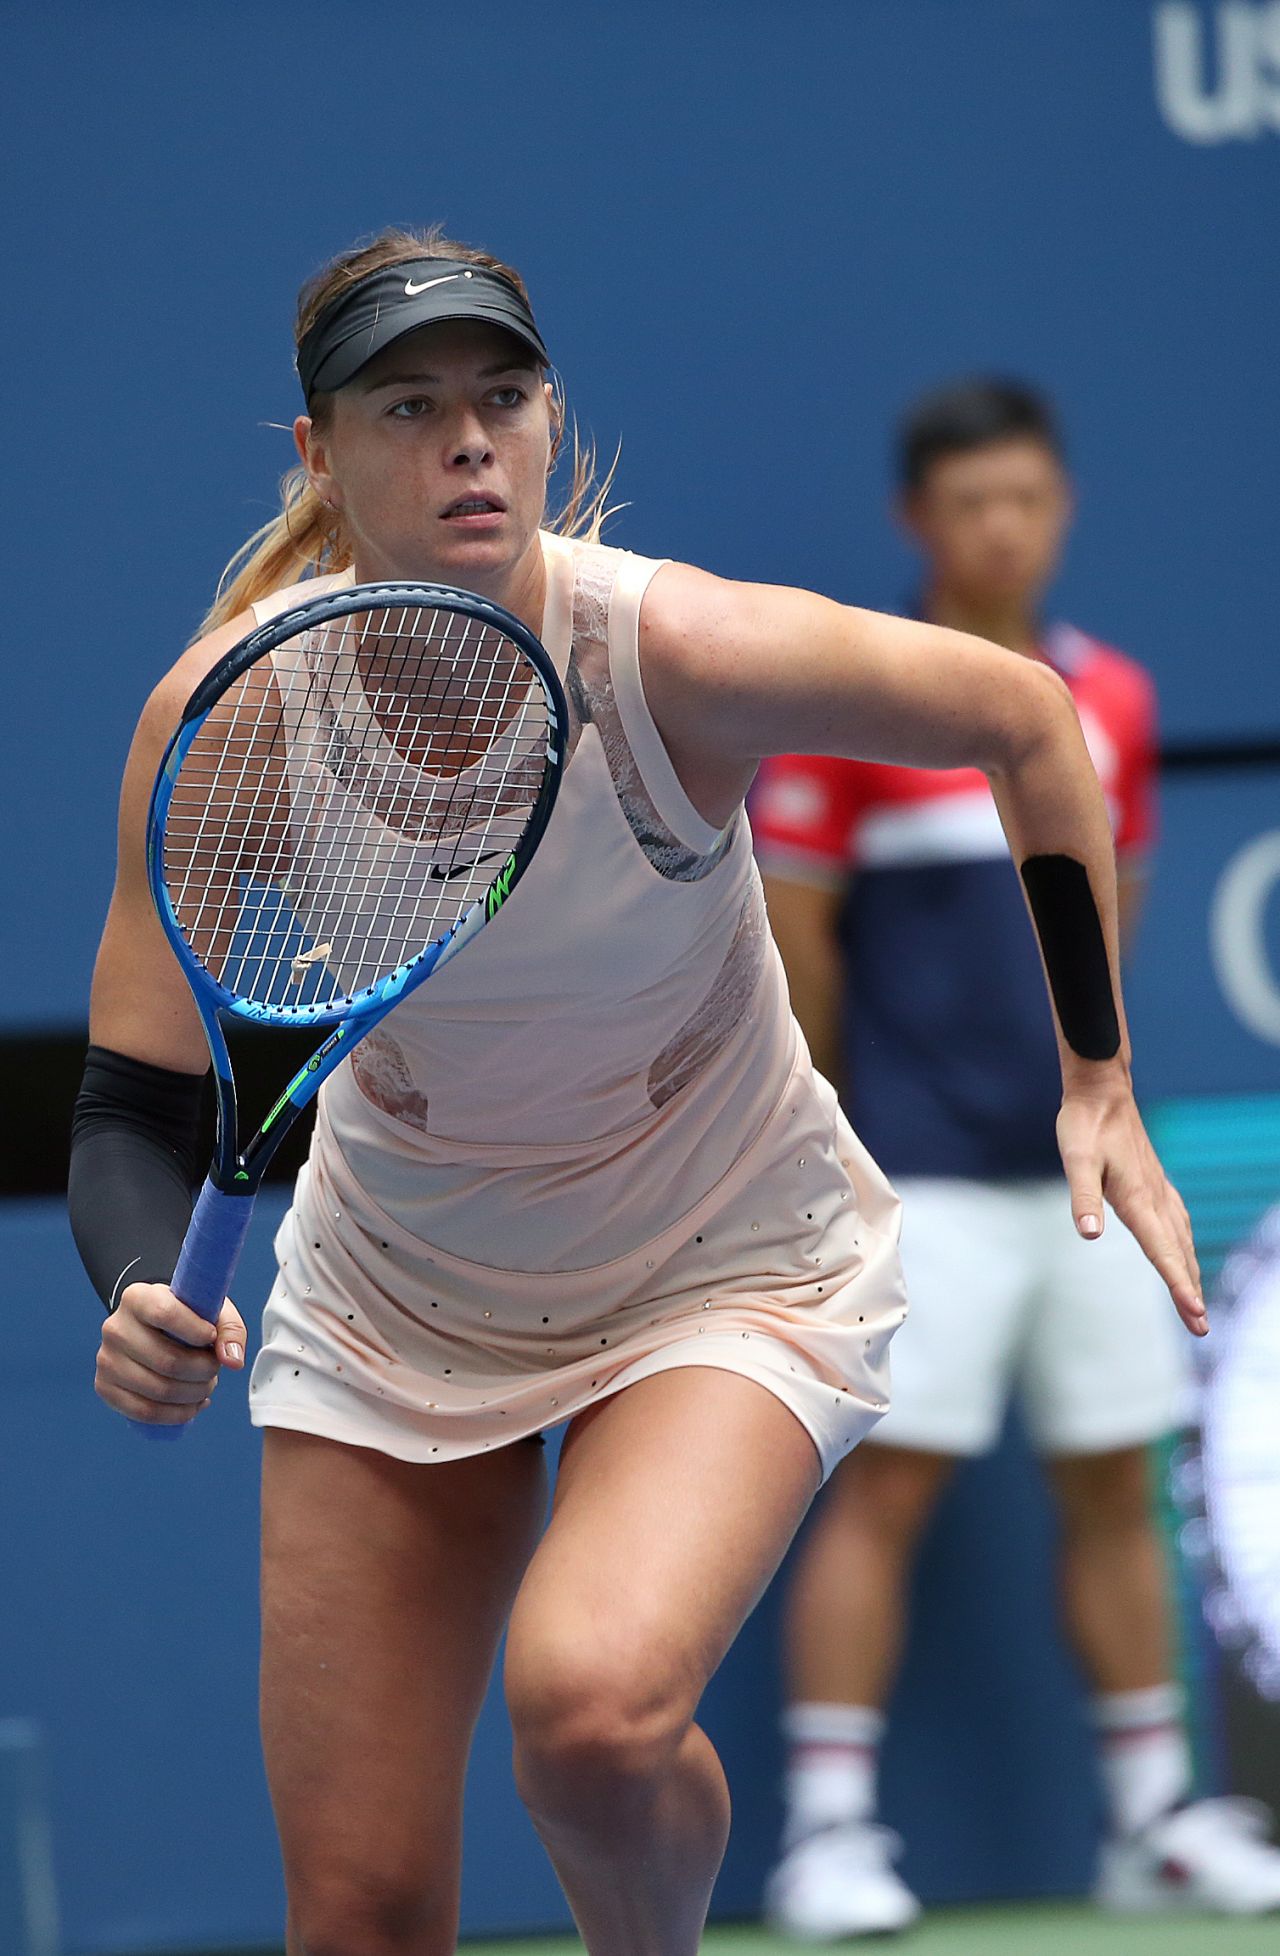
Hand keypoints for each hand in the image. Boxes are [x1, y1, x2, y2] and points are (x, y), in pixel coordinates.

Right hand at [95, 1282, 247, 1424]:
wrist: (150, 1326)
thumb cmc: (182, 1316)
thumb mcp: (209, 1309)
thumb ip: (229, 1329)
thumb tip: (232, 1360)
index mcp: (137, 1298)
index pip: (165, 1314)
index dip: (196, 1331)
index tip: (210, 1337)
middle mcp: (115, 1328)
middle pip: (168, 1361)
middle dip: (203, 1371)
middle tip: (214, 1369)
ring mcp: (106, 1360)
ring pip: (159, 1391)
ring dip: (193, 1395)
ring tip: (205, 1386)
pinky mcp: (105, 1387)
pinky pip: (144, 1412)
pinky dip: (176, 1415)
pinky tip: (190, 1405)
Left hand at [1056, 1083, 1205, 1336]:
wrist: (1102, 1091)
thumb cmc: (1084, 1125)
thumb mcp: (1076, 1159)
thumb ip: (1083, 1197)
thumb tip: (1088, 1234)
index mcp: (1138, 1199)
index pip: (1162, 1251)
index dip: (1178, 1285)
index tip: (1195, 1314)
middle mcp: (1155, 1198)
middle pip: (1178, 1253)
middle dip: (1190, 1291)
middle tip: (1201, 1328)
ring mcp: (1158, 1189)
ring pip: (1182, 1239)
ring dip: (1190, 1271)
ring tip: (1194, 1302)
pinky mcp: (1154, 1182)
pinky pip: (1178, 1222)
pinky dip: (1184, 1245)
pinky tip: (1183, 1249)